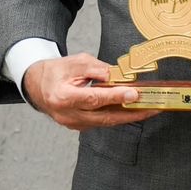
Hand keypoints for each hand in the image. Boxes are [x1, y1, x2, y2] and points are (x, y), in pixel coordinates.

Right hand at [23, 53, 159, 130]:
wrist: (38, 85)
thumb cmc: (57, 71)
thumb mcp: (76, 63)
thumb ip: (98, 70)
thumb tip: (120, 77)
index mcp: (61, 97)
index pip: (93, 98)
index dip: (115, 97)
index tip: (134, 94)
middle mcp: (67, 115)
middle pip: (103, 116)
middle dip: (131, 113)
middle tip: (153, 107)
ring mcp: (72, 123)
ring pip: (106, 121)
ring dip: (129, 116)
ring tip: (150, 108)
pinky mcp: (79, 126)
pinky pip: (102, 121)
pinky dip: (119, 116)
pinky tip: (134, 110)